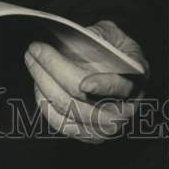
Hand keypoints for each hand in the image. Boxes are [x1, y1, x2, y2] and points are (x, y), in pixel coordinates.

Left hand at [24, 20, 148, 143]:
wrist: (116, 71)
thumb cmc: (111, 49)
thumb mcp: (111, 33)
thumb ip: (98, 35)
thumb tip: (75, 37)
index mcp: (136, 78)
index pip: (118, 87)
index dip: (101, 87)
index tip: (83, 83)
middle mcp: (126, 107)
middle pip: (81, 97)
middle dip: (52, 69)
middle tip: (34, 48)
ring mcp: (108, 126)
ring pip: (66, 109)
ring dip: (42, 82)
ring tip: (31, 60)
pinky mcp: (91, 135)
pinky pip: (61, 124)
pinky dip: (44, 104)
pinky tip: (38, 85)